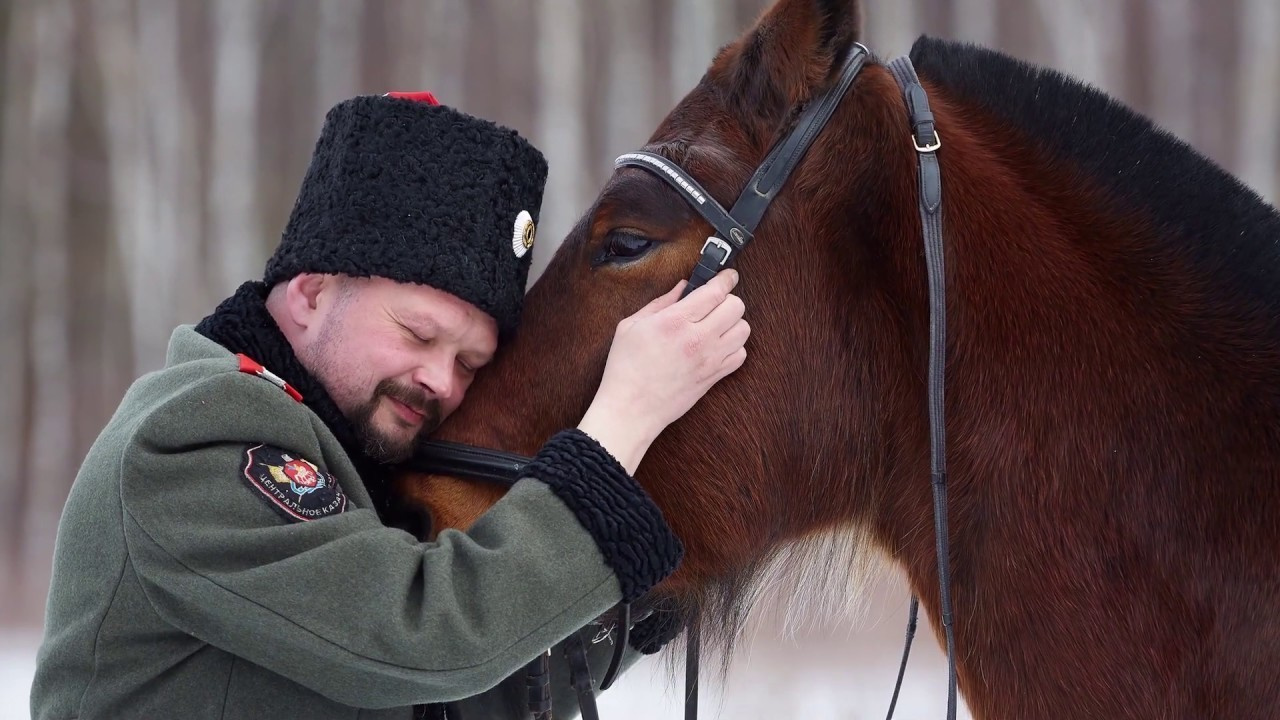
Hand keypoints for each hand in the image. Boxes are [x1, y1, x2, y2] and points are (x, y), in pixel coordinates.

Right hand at [578, 269, 748, 472]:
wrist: (631, 409)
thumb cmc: (626, 368)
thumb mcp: (631, 326)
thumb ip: (661, 302)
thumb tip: (683, 287)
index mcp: (675, 321)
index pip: (715, 291)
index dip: (726, 278)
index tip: (728, 275)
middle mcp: (697, 339)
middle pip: (736, 307)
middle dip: (728, 299)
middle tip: (715, 303)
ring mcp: (709, 360)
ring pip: (743, 330)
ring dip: (733, 323)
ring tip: (716, 325)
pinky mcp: (714, 377)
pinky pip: (740, 355)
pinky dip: (734, 347)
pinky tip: (717, 346)